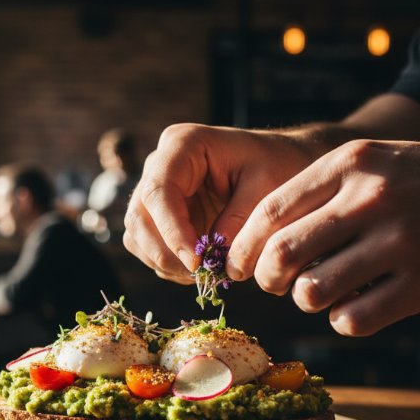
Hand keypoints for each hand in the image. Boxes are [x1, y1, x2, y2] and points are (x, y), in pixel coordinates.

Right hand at [123, 124, 328, 282]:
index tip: (197, 262)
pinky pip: (148, 247)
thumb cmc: (277, 166)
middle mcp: (160, 165)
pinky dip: (169, 265)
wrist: (281, 164)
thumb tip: (214, 259)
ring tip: (206, 272)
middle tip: (202, 275)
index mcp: (183, 145)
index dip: (172, 232)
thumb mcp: (268, 187)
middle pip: (140, 216)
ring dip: (166, 262)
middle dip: (166, 253)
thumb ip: (241, 220)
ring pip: (138, 235)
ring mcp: (156, 191)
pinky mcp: (160, 216)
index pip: (159, 192)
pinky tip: (200, 268)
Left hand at [228, 133, 419, 335]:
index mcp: (351, 164)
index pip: (270, 211)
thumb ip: (320, 191)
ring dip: (308, 301)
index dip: (244, 246)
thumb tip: (259, 242)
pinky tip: (356, 307)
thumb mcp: (374, 161)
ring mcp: (400, 242)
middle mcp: (371, 199)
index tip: (239, 265)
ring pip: (313, 293)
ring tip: (325, 292)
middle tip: (277, 285)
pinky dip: (344, 320)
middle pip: (283, 256)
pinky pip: (353, 319)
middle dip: (268, 279)